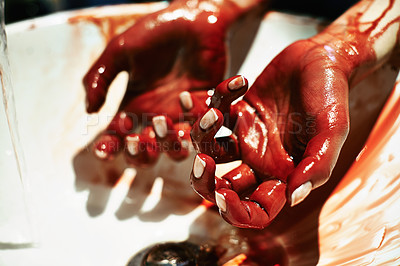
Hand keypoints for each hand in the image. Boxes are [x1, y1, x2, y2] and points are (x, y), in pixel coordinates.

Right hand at [83, 0, 242, 164]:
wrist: (191, 16)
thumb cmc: (153, 32)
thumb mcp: (120, 52)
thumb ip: (101, 78)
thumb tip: (90, 111)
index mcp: (133, 108)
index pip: (118, 138)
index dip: (109, 148)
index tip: (103, 149)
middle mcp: (158, 118)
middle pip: (148, 153)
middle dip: (140, 153)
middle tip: (136, 139)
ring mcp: (184, 115)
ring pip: (179, 147)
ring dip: (170, 142)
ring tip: (163, 119)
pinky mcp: (208, 106)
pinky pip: (208, 124)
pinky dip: (203, 117)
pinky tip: (192, 93)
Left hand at [190, 38, 351, 228]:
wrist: (321, 59)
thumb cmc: (332, 94)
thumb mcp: (333, 130)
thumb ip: (318, 164)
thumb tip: (295, 197)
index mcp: (282, 172)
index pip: (255, 210)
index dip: (234, 212)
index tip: (222, 195)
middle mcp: (259, 158)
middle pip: (220, 185)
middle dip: (204, 179)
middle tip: (201, 161)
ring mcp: (245, 135)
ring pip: (207, 147)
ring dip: (202, 132)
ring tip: (217, 111)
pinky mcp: (236, 111)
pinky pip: (211, 112)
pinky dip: (211, 99)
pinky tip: (236, 83)